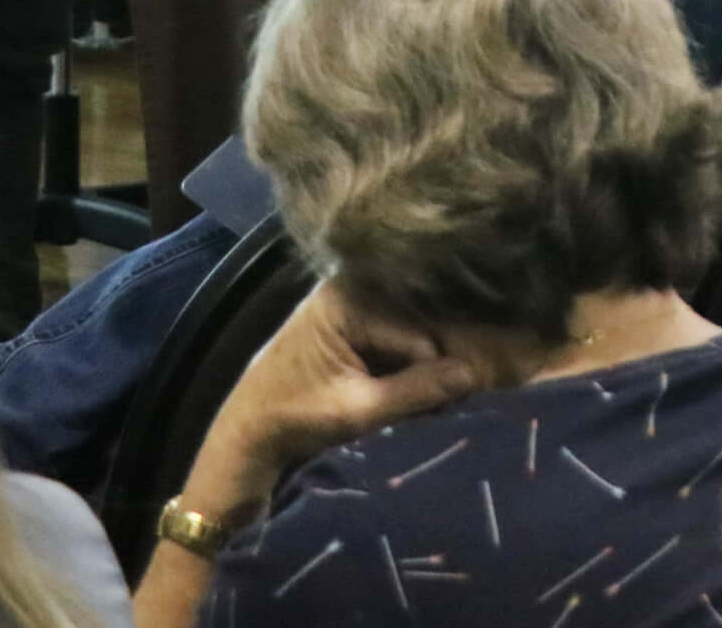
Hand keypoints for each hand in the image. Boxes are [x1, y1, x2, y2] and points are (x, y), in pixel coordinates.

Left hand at [183, 285, 478, 518]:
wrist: (247, 434)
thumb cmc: (295, 418)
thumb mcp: (359, 409)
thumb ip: (417, 391)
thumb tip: (474, 374)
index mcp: (346, 299)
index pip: (416, 332)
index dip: (435, 371)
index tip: (447, 406)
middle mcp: (350, 288)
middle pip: (415, 325)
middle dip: (430, 366)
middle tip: (441, 405)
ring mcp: (349, 303)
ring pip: (408, 334)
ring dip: (418, 369)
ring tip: (424, 403)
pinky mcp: (350, 321)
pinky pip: (393, 338)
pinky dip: (403, 367)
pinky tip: (406, 392)